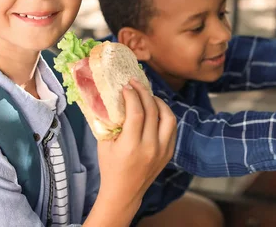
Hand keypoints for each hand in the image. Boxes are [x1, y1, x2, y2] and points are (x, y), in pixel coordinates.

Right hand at [84, 79, 176, 226]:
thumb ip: (108, 122)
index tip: (125, 87)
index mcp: (131, 146)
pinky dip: (165, 114)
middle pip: (153, 111)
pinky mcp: (169, 153)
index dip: (132, 95)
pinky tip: (156, 109)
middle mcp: (150, 147)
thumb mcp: (103, 144)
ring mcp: (162, 150)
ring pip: (168, 117)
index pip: (137, 112)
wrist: (124, 192)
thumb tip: (108, 98)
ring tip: (148, 95)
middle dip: (143, 92)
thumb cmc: (110, 167)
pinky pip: (172, 128)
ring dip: (158, 102)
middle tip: (135, 83)